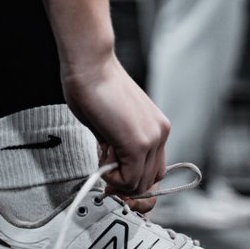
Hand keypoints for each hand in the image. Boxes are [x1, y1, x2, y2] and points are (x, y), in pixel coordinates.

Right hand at [61, 53, 170, 212]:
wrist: (90, 65)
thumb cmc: (93, 85)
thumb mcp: (111, 122)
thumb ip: (117, 144)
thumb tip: (112, 162)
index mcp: (156, 126)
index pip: (154, 168)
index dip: (133, 179)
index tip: (113, 177)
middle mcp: (159, 133)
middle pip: (150, 180)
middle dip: (125, 183)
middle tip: (105, 174)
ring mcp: (151, 138)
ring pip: (140, 183)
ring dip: (118, 180)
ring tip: (102, 158)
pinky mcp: (137, 144)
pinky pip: (129, 179)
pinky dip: (113, 178)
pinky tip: (102, 159)